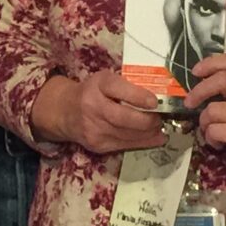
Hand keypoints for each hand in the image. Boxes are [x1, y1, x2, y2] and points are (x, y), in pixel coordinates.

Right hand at [44, 68, 166, 154]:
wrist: (65, 111)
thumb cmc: (93, 92)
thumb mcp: (106, 80)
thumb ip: (127, 86)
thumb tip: (159, 98)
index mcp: (97, 85)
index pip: (117, 88)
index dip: (138, 96)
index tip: (154, 102)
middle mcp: (92, 106)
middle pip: (124, 118)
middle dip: (148, 120)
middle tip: (160, 118)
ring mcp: (94, 129)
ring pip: (127, 135)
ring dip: (149, 133)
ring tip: (159, 127)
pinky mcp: (97, 145)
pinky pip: (125, 145)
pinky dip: (143, 142)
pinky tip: (154, 138)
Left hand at [188, 51, 225, 181]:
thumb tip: (197, 82)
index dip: (212, 63)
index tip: (195, 72)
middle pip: (221, 80)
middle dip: (199, 91)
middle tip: (189, 102)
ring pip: (212, 110)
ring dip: (205, 124)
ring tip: (213, 131)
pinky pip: (214, 131)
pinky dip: (210, 139)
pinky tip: (220, 144)